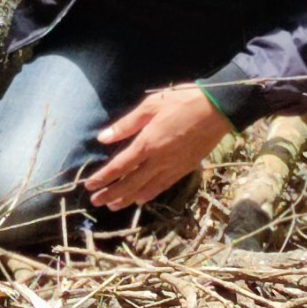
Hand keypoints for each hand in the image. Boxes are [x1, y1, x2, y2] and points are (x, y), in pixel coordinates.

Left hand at [83, 85, 231, 210]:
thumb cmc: (182, 101)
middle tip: (96, 202)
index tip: (89, 185)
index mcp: (147, 143)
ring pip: (146, 188)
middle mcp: (159, 159)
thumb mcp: (151, 105)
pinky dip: (149, 195)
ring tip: (113, 206)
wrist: (217, 109)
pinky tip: (140, 200)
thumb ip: (126, 124)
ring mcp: (173, 166)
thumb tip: (103, 138)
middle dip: (111, 193)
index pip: (120, 166)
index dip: (103, 177)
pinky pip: (163, 186)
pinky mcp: (185, 169)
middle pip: (130, 182)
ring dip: (127, 198)